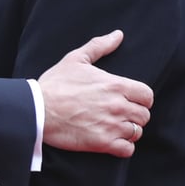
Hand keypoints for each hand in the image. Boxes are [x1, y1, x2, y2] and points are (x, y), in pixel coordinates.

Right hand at [37, 30, 153, 158]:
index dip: (141, 99)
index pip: (147, 95)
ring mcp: (111, 126)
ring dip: (128, 131)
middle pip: (144, 115)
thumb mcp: (76, 59)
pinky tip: (113, 141)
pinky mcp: (102, 143)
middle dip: (135, 115)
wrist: (37, 110)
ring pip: (137, 132)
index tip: (131, 100)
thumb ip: (100, 46)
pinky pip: (127, 150)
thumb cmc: (55, 84)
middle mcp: (118, 106)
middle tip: (121, 115)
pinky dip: (123, 147)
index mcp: (116, 85)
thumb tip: (118, 35)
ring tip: (115, 128)